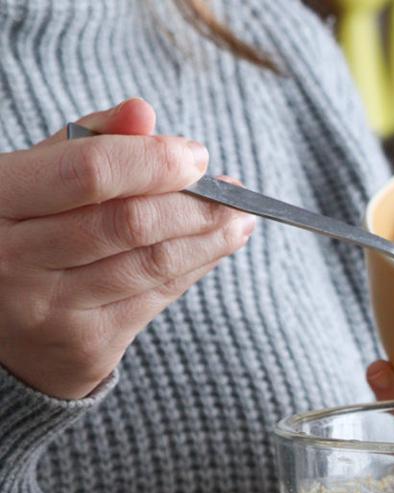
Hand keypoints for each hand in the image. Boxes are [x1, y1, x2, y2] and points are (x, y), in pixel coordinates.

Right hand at [0, 97, 254, 398]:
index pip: (88, 174)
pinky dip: (192, 269)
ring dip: (206, 240)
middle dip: (192, 205)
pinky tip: (215, 249)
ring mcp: (52, 310)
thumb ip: (83, 146)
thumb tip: (143, 114)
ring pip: (149, 265)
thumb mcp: (30, 181)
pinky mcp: (87, 346)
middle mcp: (17, 260)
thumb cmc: (15, 236)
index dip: (151, 162)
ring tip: (239, 219)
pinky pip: (155, 299)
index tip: (197, 155)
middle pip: (128, 224)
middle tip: (233, 192)